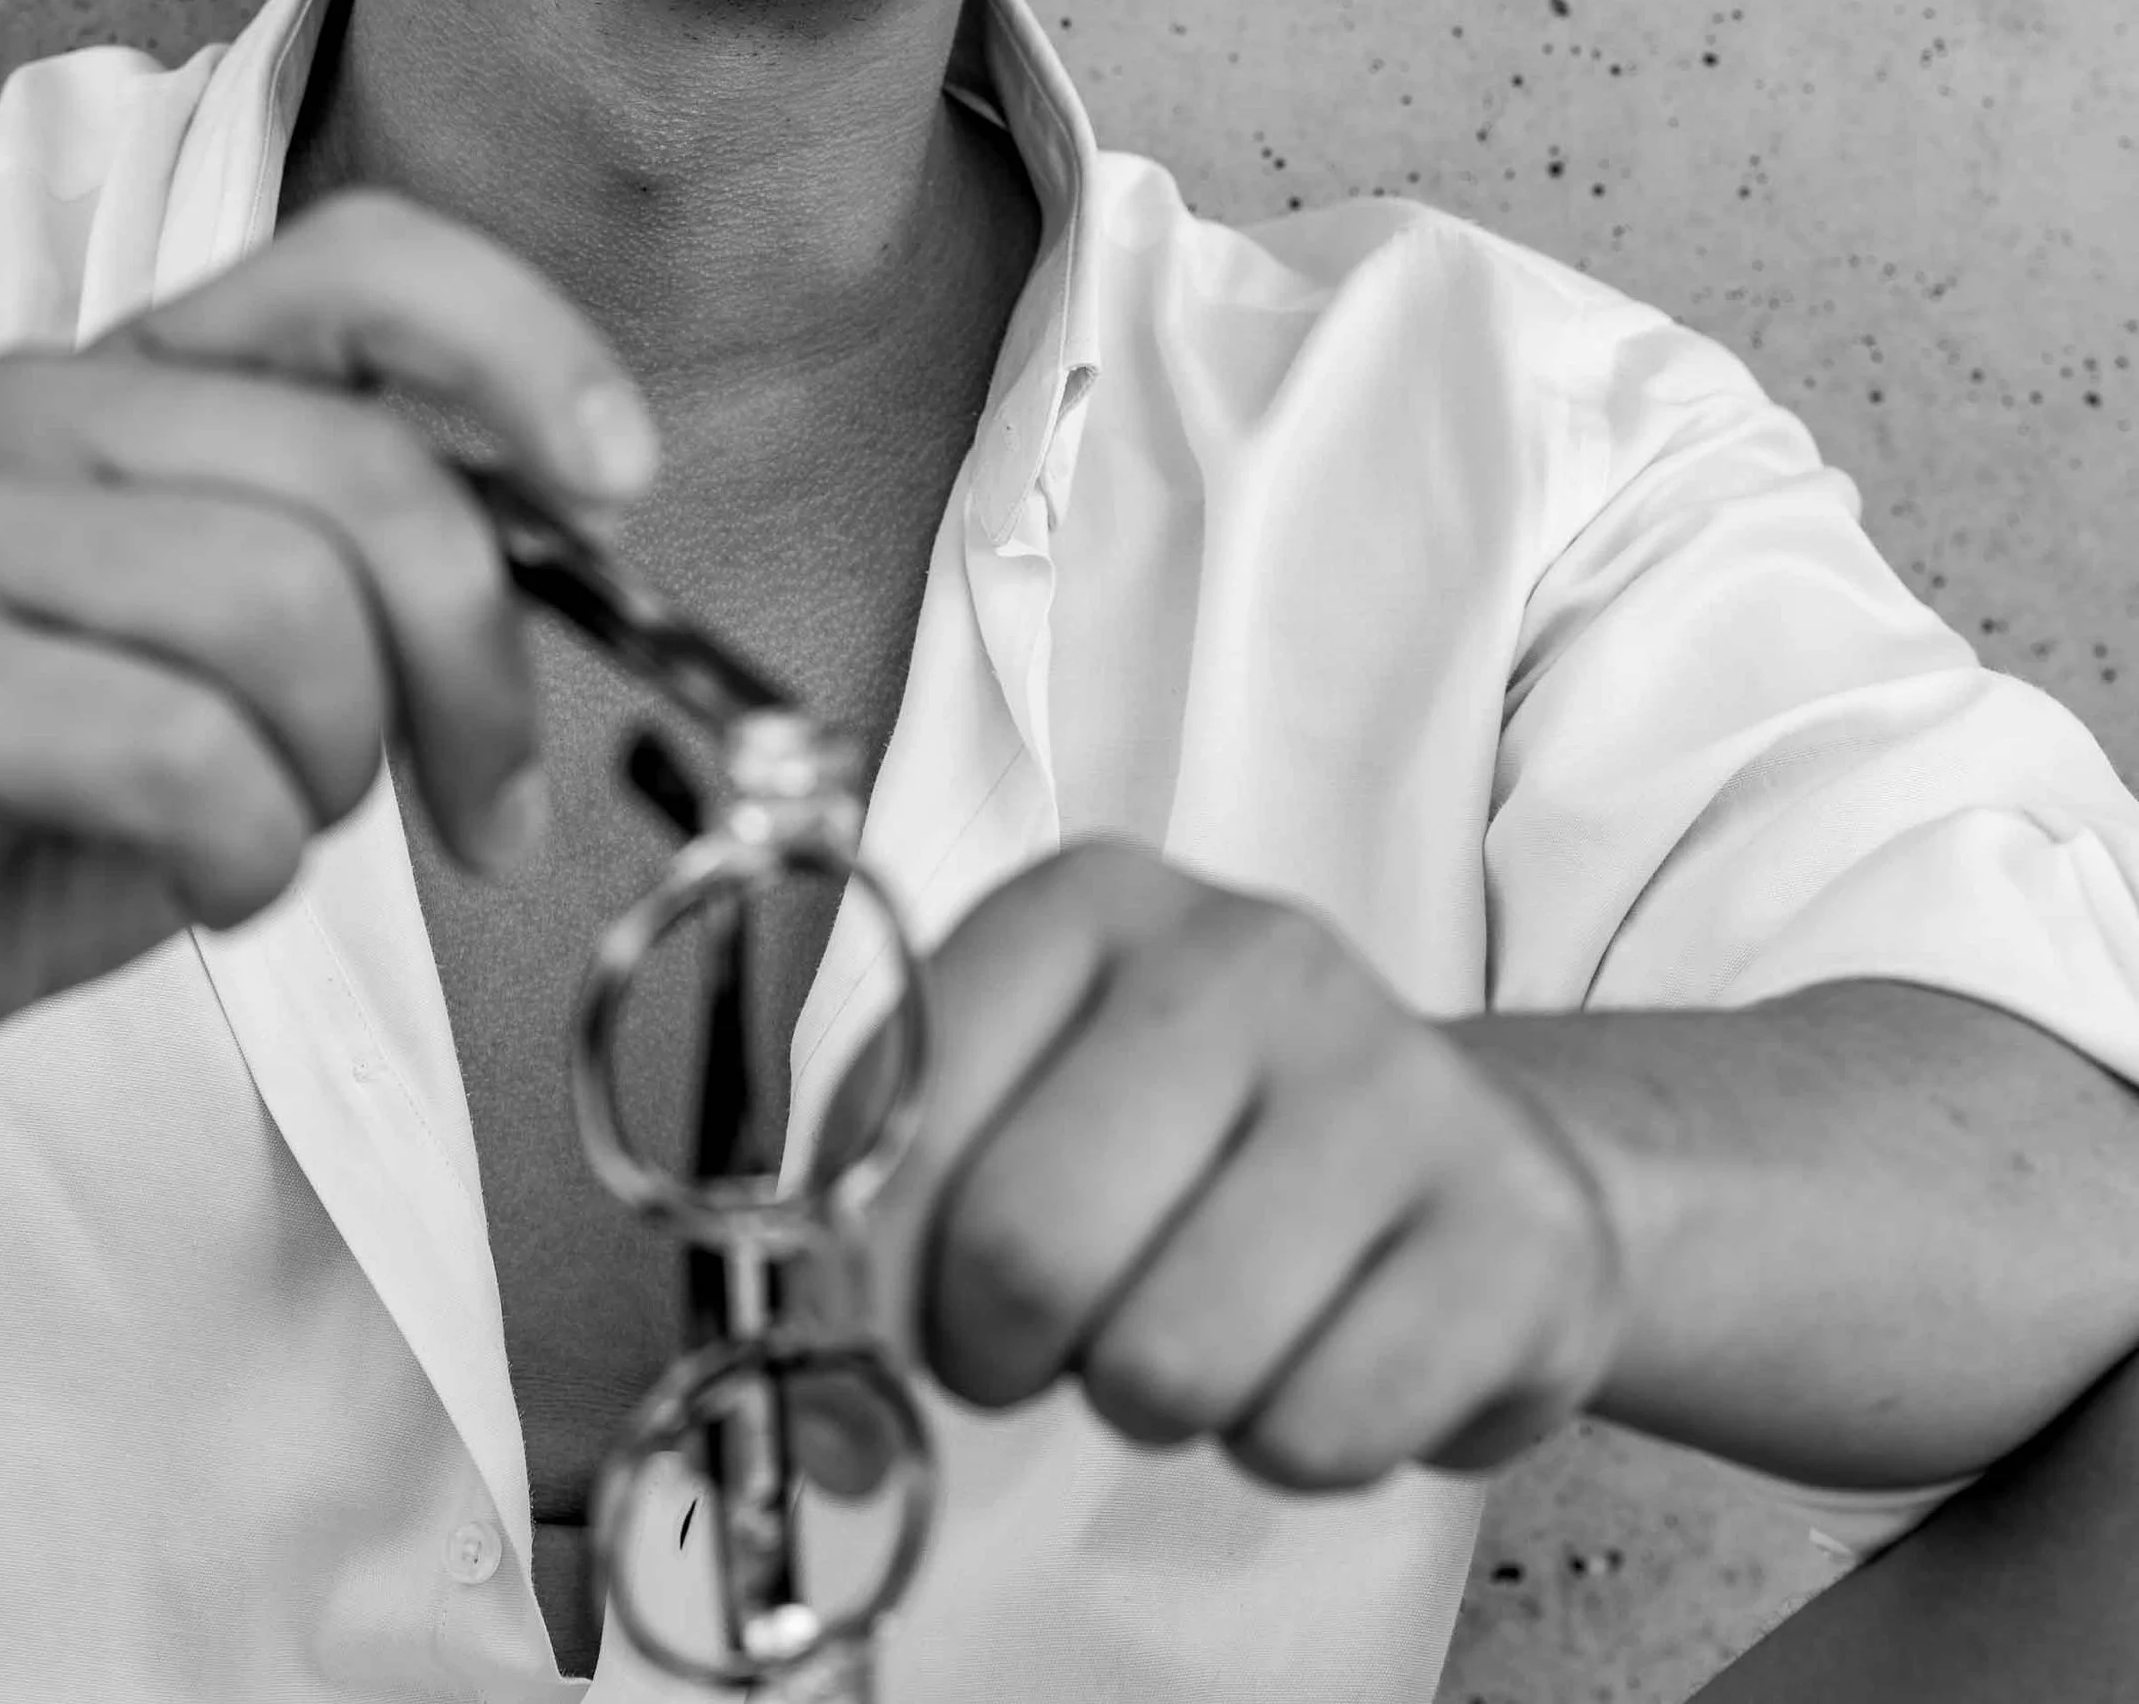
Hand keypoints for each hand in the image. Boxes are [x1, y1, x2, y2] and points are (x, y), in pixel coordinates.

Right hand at [0, 188, 656, 1149]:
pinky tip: (194, 874)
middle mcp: (52, 412)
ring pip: (290, 615)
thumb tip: (582, 541)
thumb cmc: (42, 793)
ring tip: (263, 827)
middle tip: (482, 803)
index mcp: (148, 376)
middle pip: (372, 477)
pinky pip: (185, 754)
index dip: (523, 346)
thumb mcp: (251, 656)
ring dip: (332, 772)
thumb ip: (381, 568)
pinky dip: (243, 856)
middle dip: (473, 667)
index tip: (617, 481)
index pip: (365, 261)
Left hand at [843, 840, 1627, 1490]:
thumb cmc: (1203, 1148)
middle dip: (1013, 1353)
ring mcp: (1395, 1078)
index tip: (919, 1313)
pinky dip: (1293, 1443)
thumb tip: (833, 1436)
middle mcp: (1250, 952)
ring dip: (1160, 1402)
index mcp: (1090, 902)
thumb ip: (892, 1228)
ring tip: (1210, 1323)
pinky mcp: (1513, 1228)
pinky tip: (1327, 1350)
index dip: (878, 1277)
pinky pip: (1317, 1434)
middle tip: (1065, 1336)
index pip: (900, 1124)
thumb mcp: (1027, 1110)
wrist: (1468, 1156)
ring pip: (1168, 1363)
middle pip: (1027, 1247)